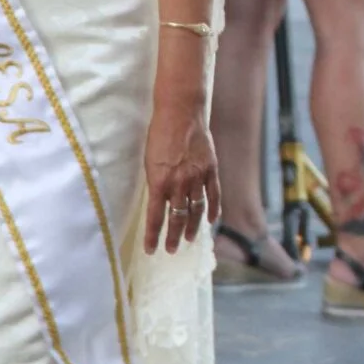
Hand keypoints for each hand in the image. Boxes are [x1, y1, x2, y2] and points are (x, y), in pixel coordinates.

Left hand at [142, 103, 219, 253]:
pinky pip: (213, 195)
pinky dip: (213, 209)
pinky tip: (211, 221)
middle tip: (171, 250)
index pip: (155, 217)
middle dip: (173, 236)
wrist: (181, 113)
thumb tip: (158, 202)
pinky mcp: (211, 170)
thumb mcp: (150, 161)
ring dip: (191, 227)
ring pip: (196, 210)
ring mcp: (197, 177)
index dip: (152, 236)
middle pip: (177, 218)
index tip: (151, 249)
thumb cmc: (159, 134)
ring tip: (188, 239)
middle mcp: (178, 183)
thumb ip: (156, 183)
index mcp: (159, 182)